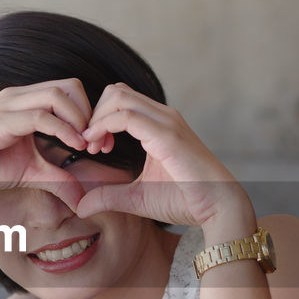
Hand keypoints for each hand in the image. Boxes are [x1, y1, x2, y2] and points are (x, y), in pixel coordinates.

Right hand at [0, 80, 91, 212]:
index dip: (90, 112)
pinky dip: (62, 130)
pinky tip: (73, 147)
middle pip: (69, 86)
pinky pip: (39, 117)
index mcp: (25, 100)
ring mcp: (6, 106)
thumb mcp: (32, 173)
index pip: (69, 89)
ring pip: (56, 96)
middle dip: (90, 113)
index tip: (99, 142)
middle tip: (97, 143)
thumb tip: (83, 201)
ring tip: (86, 146)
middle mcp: (17, 96)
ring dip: (79, 120)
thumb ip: (59, 180)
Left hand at [74, 83, 253, 229]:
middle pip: (115, 91)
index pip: (120, 100)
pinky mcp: (166, 134)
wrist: (218, 207)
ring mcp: (166, 121)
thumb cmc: (185, 200)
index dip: (99, 118)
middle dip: (94, 114)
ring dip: (96, 118)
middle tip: (89, 146)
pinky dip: (103, 126)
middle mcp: (163, 116)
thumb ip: (108, 196)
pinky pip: (126, 116)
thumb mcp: (136, 197)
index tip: (92, 148)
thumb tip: (80, 206)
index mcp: (159, 123)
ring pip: (118, 96)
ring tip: (92, 147)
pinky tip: (98, 147)